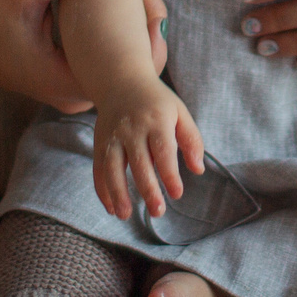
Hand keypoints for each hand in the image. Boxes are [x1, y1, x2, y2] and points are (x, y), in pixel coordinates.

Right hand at [0, 0, 167, 115]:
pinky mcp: (73, 82)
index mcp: (73, 82)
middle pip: (136, 63)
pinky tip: (113, 4)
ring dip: (131, 26)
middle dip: (145, 21)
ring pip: (123, 61)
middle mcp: (81, 96)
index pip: (136, 61)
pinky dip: (115, 33)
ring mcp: (78, 92)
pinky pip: (108, 59)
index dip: (149, 24)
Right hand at [95, 81, 204, 218]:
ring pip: (112, 167)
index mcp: (156, 121)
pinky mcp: (100, 143)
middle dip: (148, 190)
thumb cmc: (157, 102)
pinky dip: (102, 189)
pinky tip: (111, 208)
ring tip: (125, 215)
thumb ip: (192, 140)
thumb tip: (198, 170)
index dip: (169, 174)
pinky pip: (98, 168)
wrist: (122, 80)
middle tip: (158, 212)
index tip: (177, 193)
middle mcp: (132, 129)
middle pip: (139, 163)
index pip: (163, 151)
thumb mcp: (180, 112)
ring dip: (118, 193)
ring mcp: (113, 136)